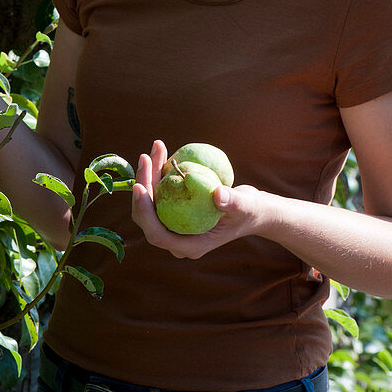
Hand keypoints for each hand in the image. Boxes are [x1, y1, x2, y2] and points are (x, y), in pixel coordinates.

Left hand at [131, 139, 264, 258]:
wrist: (251, 209)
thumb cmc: (251, 210)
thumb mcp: (246, 206)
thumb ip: (234, 202)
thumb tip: (218, 194)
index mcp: (189, 245)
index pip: (157, 234)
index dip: (144, 213)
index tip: (140, 187)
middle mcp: (176, 237)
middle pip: (147, 216)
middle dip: (142, 185)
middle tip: (146, 157)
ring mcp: (174, 224)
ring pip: (150, 201)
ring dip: (149, 173)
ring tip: (157, 146)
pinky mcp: (174, 209)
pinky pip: (159, 191)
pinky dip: (158, 171)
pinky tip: (161, 150)